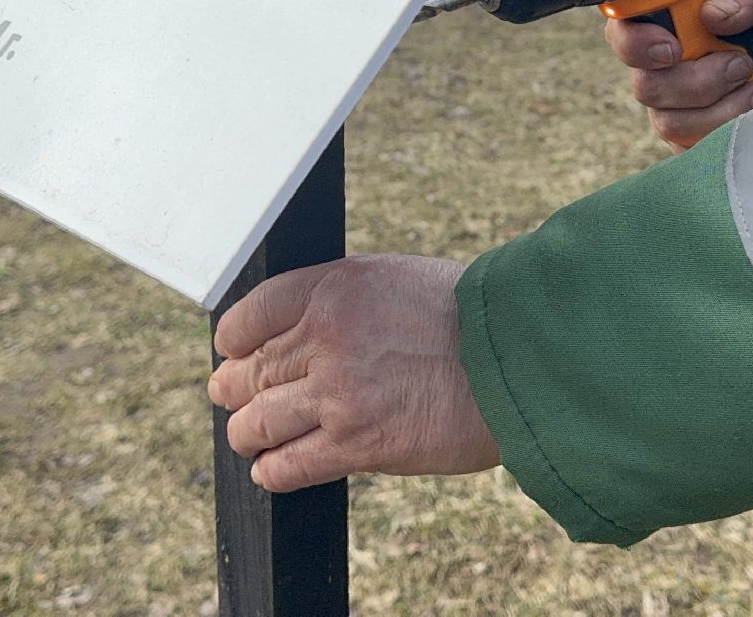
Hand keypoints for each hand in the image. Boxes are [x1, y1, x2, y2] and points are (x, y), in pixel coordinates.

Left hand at [208, 255, 499, 491]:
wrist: (520, 359)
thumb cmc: (468, 319)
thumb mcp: (393, 282)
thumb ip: (339, 303)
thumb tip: (291, 333)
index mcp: (333, 289)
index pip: (246, 318)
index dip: (233, 343)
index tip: (235, 354)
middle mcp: (326, 337)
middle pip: (246, 373)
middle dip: (234, 390)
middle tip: (232, 397)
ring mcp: (338, 393)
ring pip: (255, 423)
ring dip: (248, 434)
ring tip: (254, 438)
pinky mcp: (356, 444)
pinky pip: (286, 466)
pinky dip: (273, 471)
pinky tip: (276, 468)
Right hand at [606, 0, 752, 148]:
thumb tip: (714, 13)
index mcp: (668, 19)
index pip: (622, 28)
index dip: (634, 42)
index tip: (672, 47)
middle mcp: (662, 64)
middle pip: (643, 83)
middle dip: (694, 80)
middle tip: (738, 63)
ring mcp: (675, 106)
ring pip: (669, 119)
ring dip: (721, 104)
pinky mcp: (693, 139)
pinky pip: (694, 145)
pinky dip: (731, 126)